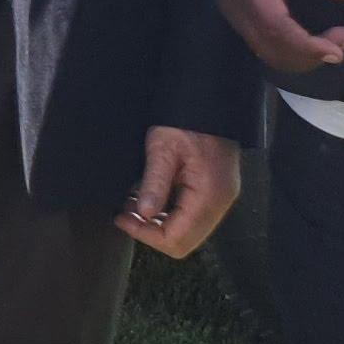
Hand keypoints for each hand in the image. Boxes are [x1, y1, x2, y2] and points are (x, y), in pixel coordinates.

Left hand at [118, 126, 241, 258]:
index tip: (123, 219)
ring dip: (159, 225)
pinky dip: (168, 215)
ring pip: (187, 233)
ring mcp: (221, 199)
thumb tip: (145, 215)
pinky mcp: (215, 192)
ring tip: (133, 206)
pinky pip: (191, 217)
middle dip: (151, 233)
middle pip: (184, 243)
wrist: (210, 100)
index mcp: (209, 195)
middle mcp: (220, 203)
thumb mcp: (163, 148)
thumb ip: (155, 183)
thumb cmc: (187, 119)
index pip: (177, 239)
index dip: (146, 235)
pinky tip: (149, 199)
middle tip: (126, 215)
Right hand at [217, 0, 343, 75]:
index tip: (339, 49)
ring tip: (339, 42)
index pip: (274, 28)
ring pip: (268, 52)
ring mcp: (235, 12)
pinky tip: (318, 40)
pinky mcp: (242, 14)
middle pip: (270, 48)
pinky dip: (294, 48)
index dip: (306, 46)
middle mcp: (235, 4)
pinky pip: (267, 43)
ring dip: (303, 56)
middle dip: (310, 55)